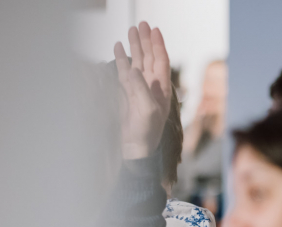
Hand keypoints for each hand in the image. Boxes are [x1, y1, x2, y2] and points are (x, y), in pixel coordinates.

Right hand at [114, 22, 171, 159]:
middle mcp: (152, 86)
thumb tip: (133, 69)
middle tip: (142, 23)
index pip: (161, 61)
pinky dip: (122, 58)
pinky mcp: (127, 93)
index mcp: (162, 89)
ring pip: (137, 61)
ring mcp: (139, 88)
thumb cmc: (146, 133)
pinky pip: (124, 71)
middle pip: (149, 57)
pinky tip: (119, 47)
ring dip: (135, 46)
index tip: (154, 30)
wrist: (136, 148)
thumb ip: (141, 89)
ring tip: (131, 30)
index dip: (158, 45)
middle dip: (146, 40)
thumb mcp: (147, 110)